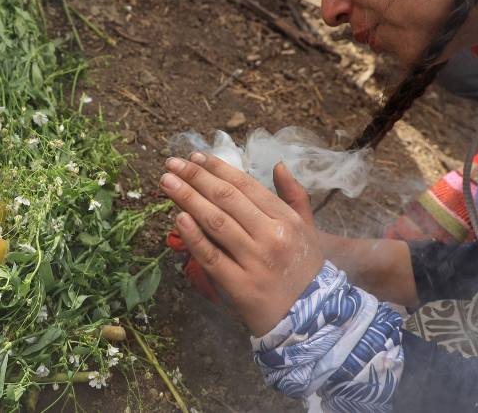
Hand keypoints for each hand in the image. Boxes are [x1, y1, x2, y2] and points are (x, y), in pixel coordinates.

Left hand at [160, 152, 325, 335]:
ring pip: (216, 223)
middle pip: (227, 199)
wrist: (310, 319)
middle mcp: (271, 237)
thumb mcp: (307, 229)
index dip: (218, 169)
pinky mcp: (240, 286)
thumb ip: (294, 195)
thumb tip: (277, 164)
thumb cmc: (304, 270)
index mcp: (286, 220)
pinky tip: (178, 219)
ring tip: (166, 183)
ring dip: (187, 199)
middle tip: (172, 164)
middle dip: (196, 178)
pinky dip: (193, 237)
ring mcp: (255, 262)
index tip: (195, 158)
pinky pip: (212, 257)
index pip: (246, 186)